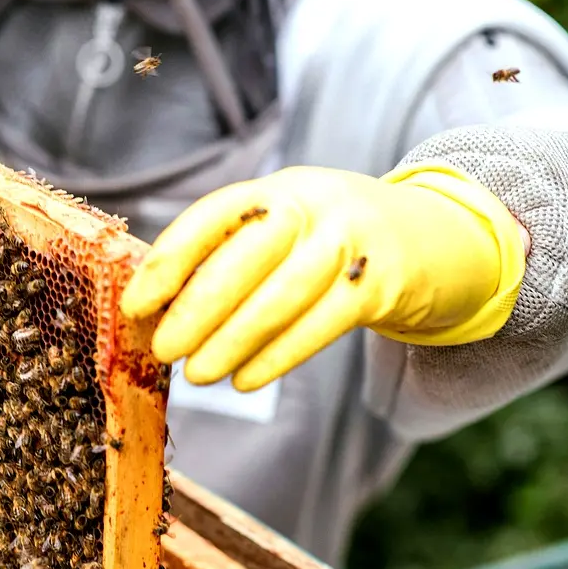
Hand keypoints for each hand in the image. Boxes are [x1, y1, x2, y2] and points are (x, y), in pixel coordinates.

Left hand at [120, 164, 527, 390]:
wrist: (431, 238)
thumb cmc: (326, 244)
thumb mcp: (283, 231)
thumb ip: (229, 258)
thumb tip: (156, 311)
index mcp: (276, 190)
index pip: (213, 217)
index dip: (169, 261)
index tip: (136, 305)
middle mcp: (314, 204)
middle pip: (248, 254)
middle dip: (198, 306)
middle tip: (164, 349)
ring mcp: (352, 240)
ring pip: (284, 294)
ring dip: (234, 339)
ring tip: (197, 374)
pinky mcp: (381, 282)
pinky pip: (323, 323)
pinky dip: (279, 355)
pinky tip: (245, 379)